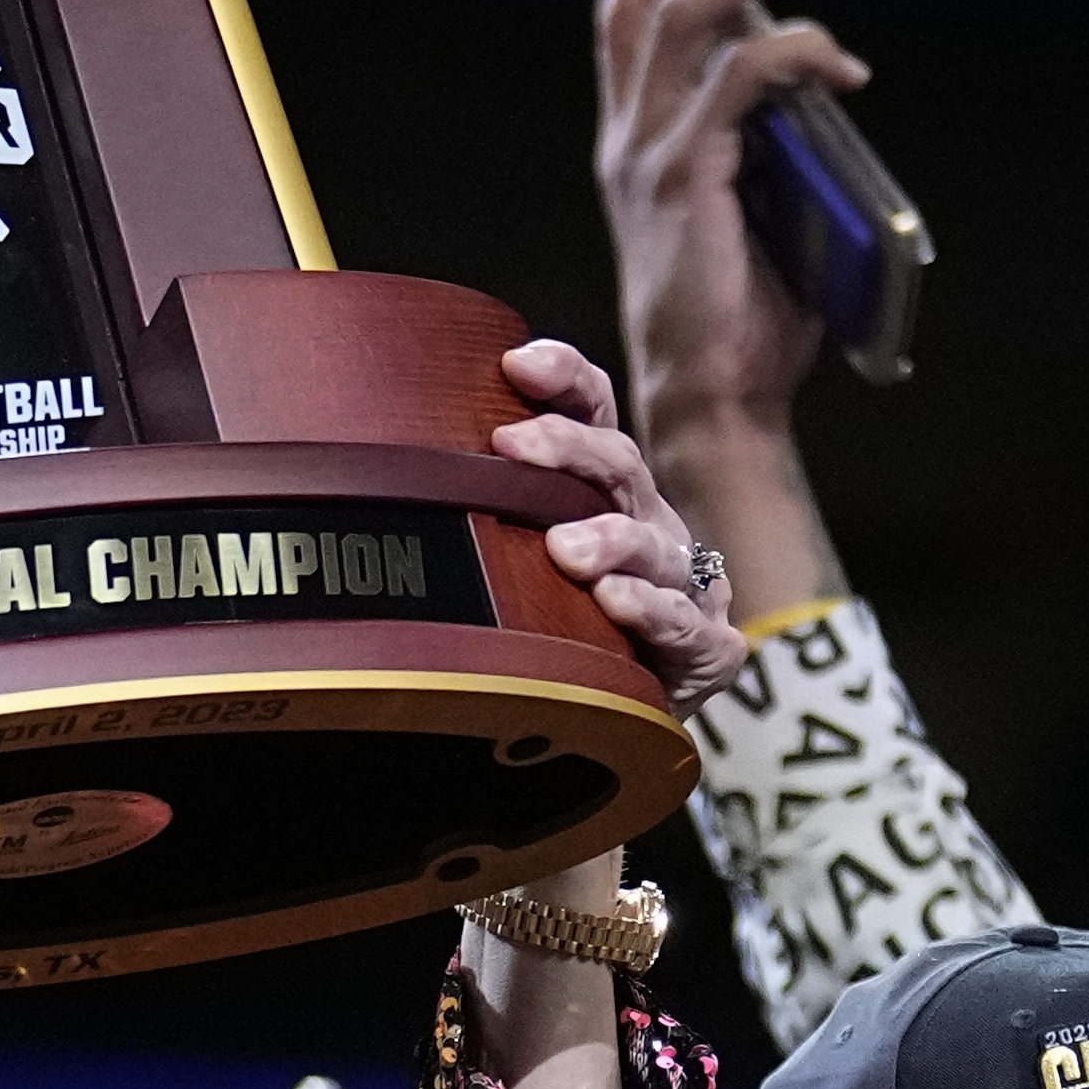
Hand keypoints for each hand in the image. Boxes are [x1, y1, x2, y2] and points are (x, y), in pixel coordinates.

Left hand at [500, 341, 750, 705]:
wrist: (618, 726)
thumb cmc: (561, 635)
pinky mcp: (707, 647)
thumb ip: (477, 516)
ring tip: (565, 547)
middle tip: (513, 445)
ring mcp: (683, 585)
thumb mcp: (515, 566)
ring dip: (608, 538)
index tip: (514, 362)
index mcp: (606, 494)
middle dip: (568, 449)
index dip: (564, 377)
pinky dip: (649, 610)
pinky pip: (682, 622)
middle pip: (619, 466)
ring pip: (652, 545)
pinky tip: (616, 600)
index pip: (594, 413)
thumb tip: (382, 471)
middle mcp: (649, 526)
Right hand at [589, 0, 862, 441]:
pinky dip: (798, 54)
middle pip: (633, 0)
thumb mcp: (756, 214)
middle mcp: (626, 140)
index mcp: (635, 146)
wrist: (713, 400)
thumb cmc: (744, 326)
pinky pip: (740, 79)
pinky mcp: (685, 177)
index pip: (624, 26)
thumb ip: (771, 151)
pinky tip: (844, 66)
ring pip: (681, 18)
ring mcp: (648, 156)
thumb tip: (821, 97)